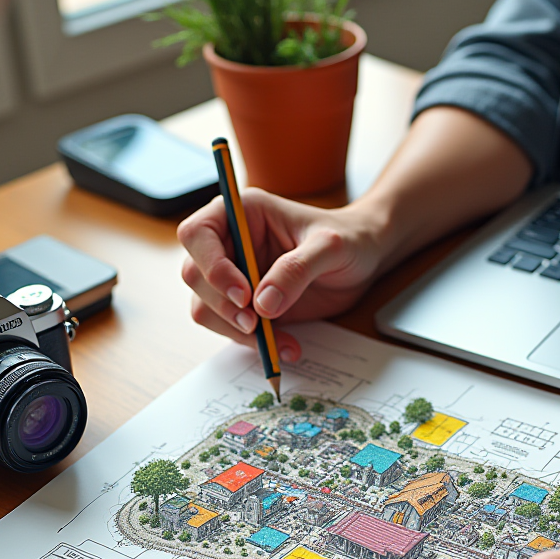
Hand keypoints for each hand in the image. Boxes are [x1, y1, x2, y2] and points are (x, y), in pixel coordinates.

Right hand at [178, 189, 387, 360]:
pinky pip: (230, 328)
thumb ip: (297, 269)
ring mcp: (234, 275)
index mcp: (241, 213)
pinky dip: (252, 343)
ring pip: (206, 307)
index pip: (198, 234)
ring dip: (236, 331)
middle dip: (223, 305)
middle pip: (195, 276)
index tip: (244, 295)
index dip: (212, 266)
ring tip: (277, 340)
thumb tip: (263, 304)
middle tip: (257, 324)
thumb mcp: (330, 247)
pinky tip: (284, 345)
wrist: (364, 259)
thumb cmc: (348, 238)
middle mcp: (229, 243)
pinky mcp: (246, 304)